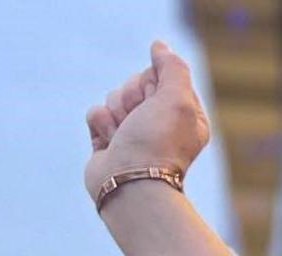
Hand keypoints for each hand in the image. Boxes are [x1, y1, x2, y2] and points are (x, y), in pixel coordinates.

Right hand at [84, 41, 211, 206]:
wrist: (129, 183)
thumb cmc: (157, 143)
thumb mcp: (176, 99)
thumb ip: (172, 68)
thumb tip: (159, 46)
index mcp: (185, 114)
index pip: (161, 75)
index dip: (152, 84)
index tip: (156, 103)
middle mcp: (161, 123)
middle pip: (135, 84)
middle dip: (131, 97)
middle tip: (138, 121)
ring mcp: (134, 132)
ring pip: (113, 97)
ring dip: (115, 113)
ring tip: (124, 137)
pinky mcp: (108, 140)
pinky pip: (96, 113)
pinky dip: (100, 125)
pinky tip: (110, 143)